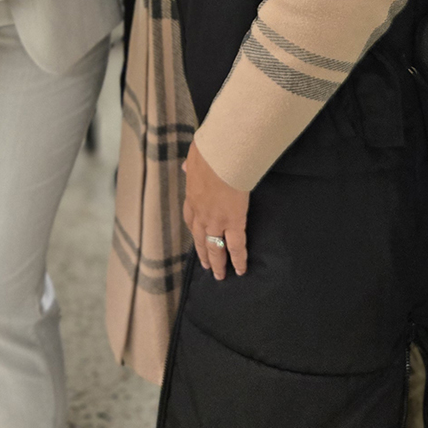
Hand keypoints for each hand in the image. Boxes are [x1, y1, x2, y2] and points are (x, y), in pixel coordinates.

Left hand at [182, 141, 248, 279]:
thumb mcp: (194, 158)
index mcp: (192, 197)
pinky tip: (241, 269)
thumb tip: (187, 166)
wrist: (221, 156)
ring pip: (215, 247)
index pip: (190, 218)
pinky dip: (238, 260)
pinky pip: (235, 246)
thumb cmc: (210, 153)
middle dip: (203, 253)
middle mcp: (201, 213)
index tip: (196, 235)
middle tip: (206, 266)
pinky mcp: (233, 222)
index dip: (194, 228)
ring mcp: (216, 220)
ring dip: (217, 262)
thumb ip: (192, 166)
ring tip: (219, 275)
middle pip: (200, 238)